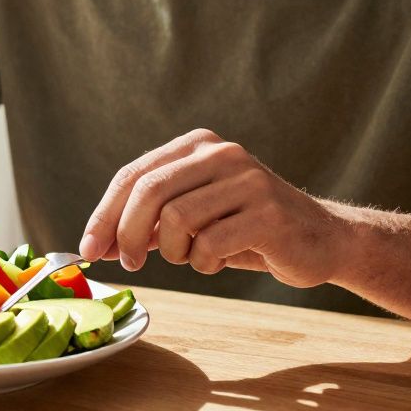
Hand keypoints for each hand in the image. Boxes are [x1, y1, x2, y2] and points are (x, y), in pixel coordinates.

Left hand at [78, 129, 351, 288]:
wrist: (321, 240)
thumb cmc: (246, 231)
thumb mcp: (191, 219)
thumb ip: (147, 223)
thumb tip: (97, 243)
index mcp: (197, 146)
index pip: (133, 175)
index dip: (104, 214)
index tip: (89, 248)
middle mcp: (221, 153)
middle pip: (148, 191)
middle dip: (127, 234)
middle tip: (129, 263)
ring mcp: (248, 179)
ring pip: (176, 219)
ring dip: (173, 252)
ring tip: (192, 257)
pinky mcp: (268, 212)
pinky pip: (210, 243)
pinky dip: (204, 262)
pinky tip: (218, 261)